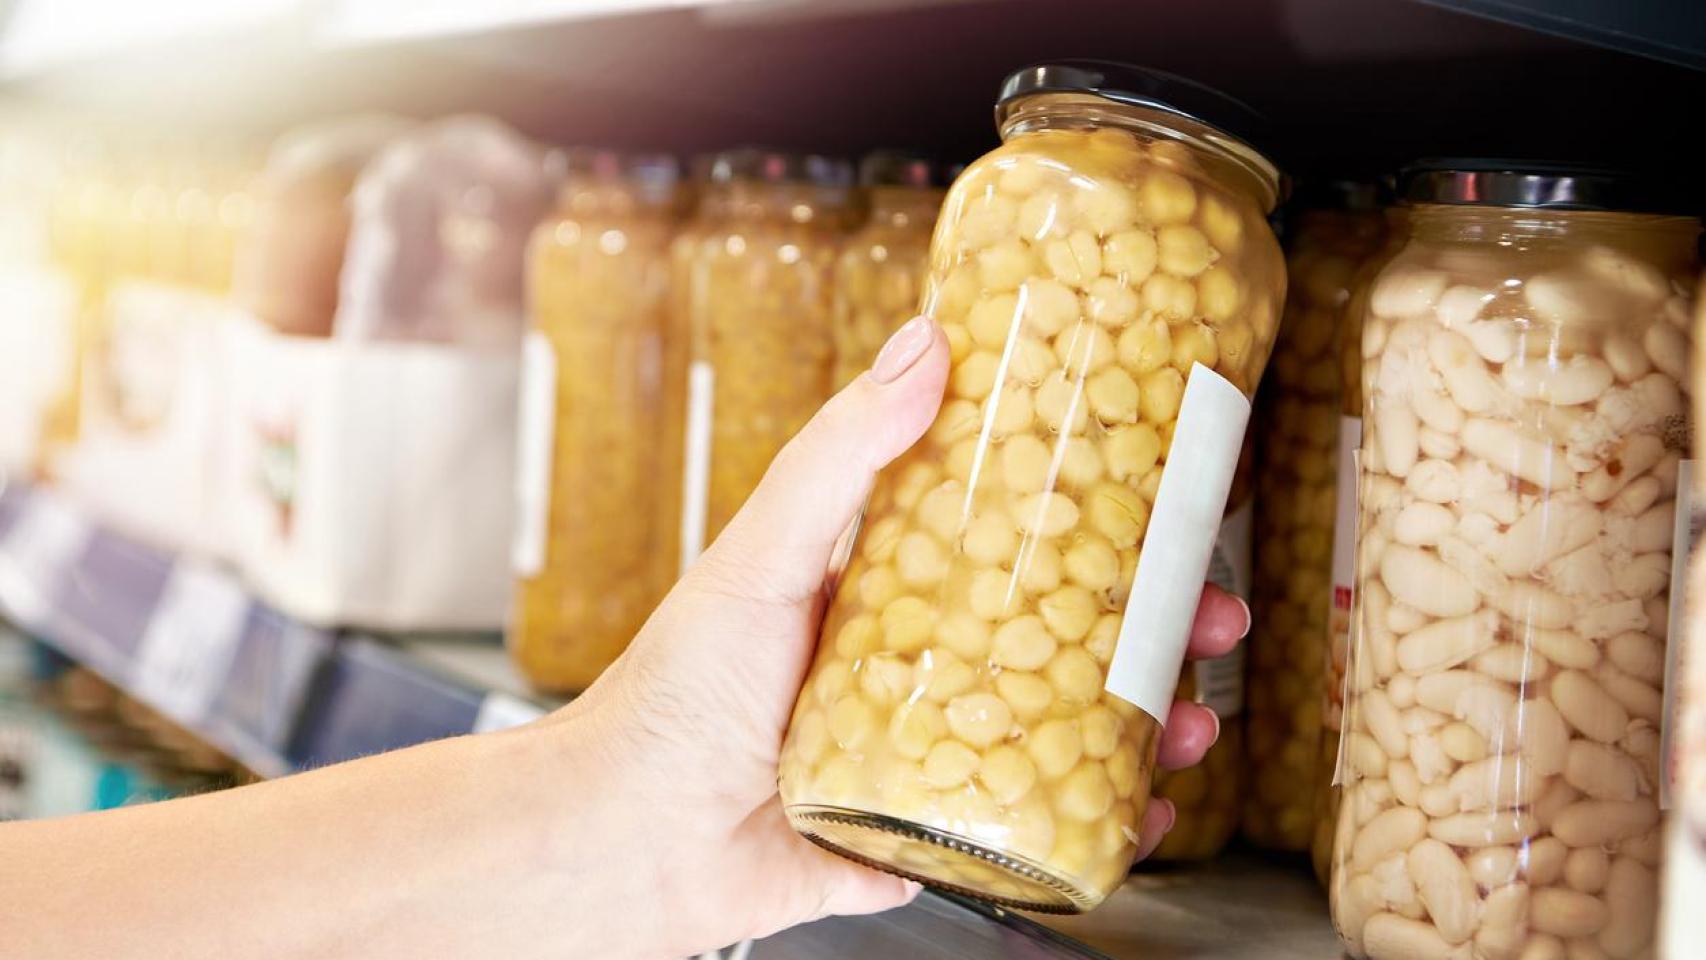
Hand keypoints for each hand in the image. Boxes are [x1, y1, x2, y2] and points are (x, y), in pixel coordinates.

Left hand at [561, 315, 1251, 956]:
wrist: (620, 839)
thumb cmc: (672, 692)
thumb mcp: (763, 553)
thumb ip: (839, 455)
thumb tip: (925, 341)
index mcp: (891, 593)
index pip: (1019, 541)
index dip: (1103, 525)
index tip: (1172, 502)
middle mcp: (922, 670)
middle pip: (1067, 638)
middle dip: (1157, 628)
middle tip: (1215, 613)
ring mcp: (932, 758)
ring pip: (1070, 734)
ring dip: (1149, 723)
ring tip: (1196, 718)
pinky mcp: (928, 842)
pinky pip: (1033, 832)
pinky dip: (1102, 823)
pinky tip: (1149, 809)